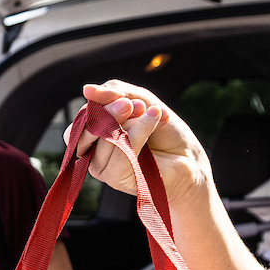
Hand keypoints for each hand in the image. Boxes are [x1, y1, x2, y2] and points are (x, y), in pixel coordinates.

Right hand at [74, 82, 207, 200]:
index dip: (99, 106)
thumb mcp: (139, 100)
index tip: (123, 98)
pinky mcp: (118, 180)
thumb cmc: (163, 130)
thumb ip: (114, 93)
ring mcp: (104, 169)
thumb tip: (86, 90)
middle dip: (112, 112)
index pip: (82, 121)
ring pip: (106, 138)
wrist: (188, 156)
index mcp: (94, 136)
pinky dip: (139, 131)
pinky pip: (121, 152)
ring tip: (152, 113)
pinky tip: (155, 121)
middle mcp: (94, 154)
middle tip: (133, 105)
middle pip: (88, 130)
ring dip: (131, 122)